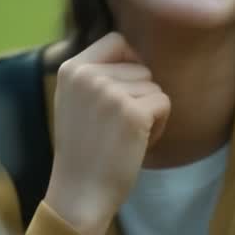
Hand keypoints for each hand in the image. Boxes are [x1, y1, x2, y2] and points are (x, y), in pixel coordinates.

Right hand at [42, 32, 169, 234]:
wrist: (79, 194)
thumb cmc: (84, 150)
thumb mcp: (76, 101)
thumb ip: (96, 75)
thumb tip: (133, 51)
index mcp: (71, 68)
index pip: (117, 40)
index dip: (130, 62)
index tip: (125, 90)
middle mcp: (88, 75)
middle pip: (140, 67)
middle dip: (139, 95)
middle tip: (118, 126)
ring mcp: (110, 92)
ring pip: (154, 86)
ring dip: (149, 112)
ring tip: (124, 136)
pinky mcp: (133, 112)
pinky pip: (164, 104)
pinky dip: (159, 126)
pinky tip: (137, 144)